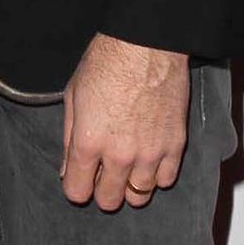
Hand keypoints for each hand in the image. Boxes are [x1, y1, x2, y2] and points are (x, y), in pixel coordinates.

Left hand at [60, 36, 188, 211]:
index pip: (77, 192)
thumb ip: (68, 139)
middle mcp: (119, 155)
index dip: (76, 187)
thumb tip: (67, 169)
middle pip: (109, 200)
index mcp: (88, 142)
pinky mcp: (175, 144)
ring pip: (139, 196)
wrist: (147, 44)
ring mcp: (150, 152)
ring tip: (128, 167)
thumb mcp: (73, 96)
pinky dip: (157, 175)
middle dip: (102, 191)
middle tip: (103, 175)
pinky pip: (167, 180)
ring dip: (130, 186)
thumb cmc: (107, 62)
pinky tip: (150, 159)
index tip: (79, 178)